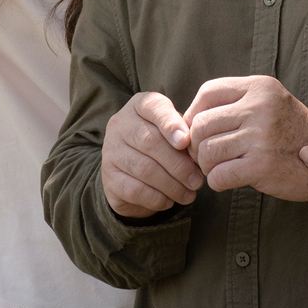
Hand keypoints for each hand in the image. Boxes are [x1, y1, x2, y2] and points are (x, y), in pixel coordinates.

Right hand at [100, 92, 202, 218]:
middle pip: (149, 141)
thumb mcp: (175, 132)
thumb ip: (186, 135)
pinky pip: (135, 189)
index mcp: (139, 106)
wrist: (132, 173)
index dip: (170, 124)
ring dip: (172, 185)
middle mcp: (120, 124)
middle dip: (178, 164)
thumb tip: (198, 151)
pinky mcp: (109, 177)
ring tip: (189, 194)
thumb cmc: (163, 145)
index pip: (153, 107)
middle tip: (197, 181)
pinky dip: (157, 198)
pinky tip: (169, 201)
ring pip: (144, 168)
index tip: (186, 141)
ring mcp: (111, 151)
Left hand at [183, 75, 307, 199]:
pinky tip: (229, 180)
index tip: (199, 131)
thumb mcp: (268, 103)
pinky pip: (218, 176)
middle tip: (207, 156)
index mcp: (260, 87)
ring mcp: (261, 136)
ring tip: (220, 168)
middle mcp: (260, 107)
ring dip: (207, 165)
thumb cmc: (291, 132)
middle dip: (196, 144)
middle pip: (201, 124)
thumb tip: (184, 121)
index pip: (208, 92)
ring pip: (206, 151)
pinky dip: (217, 182)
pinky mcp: (263, 166)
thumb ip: (234, 104)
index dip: (194, 113)